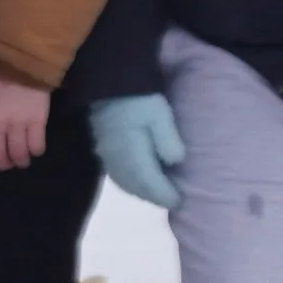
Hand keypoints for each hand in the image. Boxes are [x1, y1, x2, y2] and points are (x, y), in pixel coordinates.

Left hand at [0, 70, 56, 169]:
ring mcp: (16, 123)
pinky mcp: (38, 121)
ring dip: (20, 161)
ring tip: (22, 159)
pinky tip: (34, 147)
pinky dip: (35, 151)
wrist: (20, 59)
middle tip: (7, 163)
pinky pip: (36, 146)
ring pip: (18, 155)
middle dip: (1, 164)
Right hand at [88, 93, 184, 210]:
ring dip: (141, 191)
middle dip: (153, 196)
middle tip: (171, 200)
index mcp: (131, 151)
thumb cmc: (140, 98)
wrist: (109, 81)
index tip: (180, 200)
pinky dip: (129, 183)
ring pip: (124, 182)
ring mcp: (105, 154)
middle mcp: (115, 158)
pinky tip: (138, 180)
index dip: (164, 194)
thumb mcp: (160, 114)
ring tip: (157, 193)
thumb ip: (168, 139)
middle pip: (135, 186)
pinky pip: (115, 174)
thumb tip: (175, 162)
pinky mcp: (101, 148)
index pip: (148, 181)